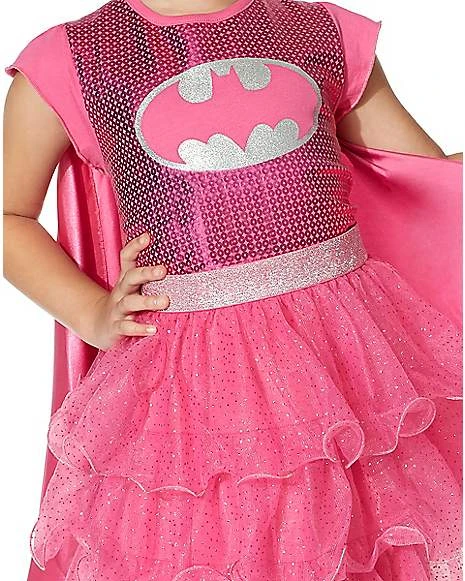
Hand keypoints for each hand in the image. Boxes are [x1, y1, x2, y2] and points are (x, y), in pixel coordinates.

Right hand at [91, 232, 169, 349]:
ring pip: (130, 302)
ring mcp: (117, 310)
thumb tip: (184, 263)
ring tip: (165, 301)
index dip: (135, 247)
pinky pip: (126, 327)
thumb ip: (152, 278)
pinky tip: (153, 329)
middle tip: (163, 270)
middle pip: (130, 278)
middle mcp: (121, 292)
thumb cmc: (127, 303)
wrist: (100, 327)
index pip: (126, 258)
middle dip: (146, 273)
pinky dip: (139, 328)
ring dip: (147, 301)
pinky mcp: (116, 328)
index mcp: (127, 279)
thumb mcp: (135, 288)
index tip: (148, 236)